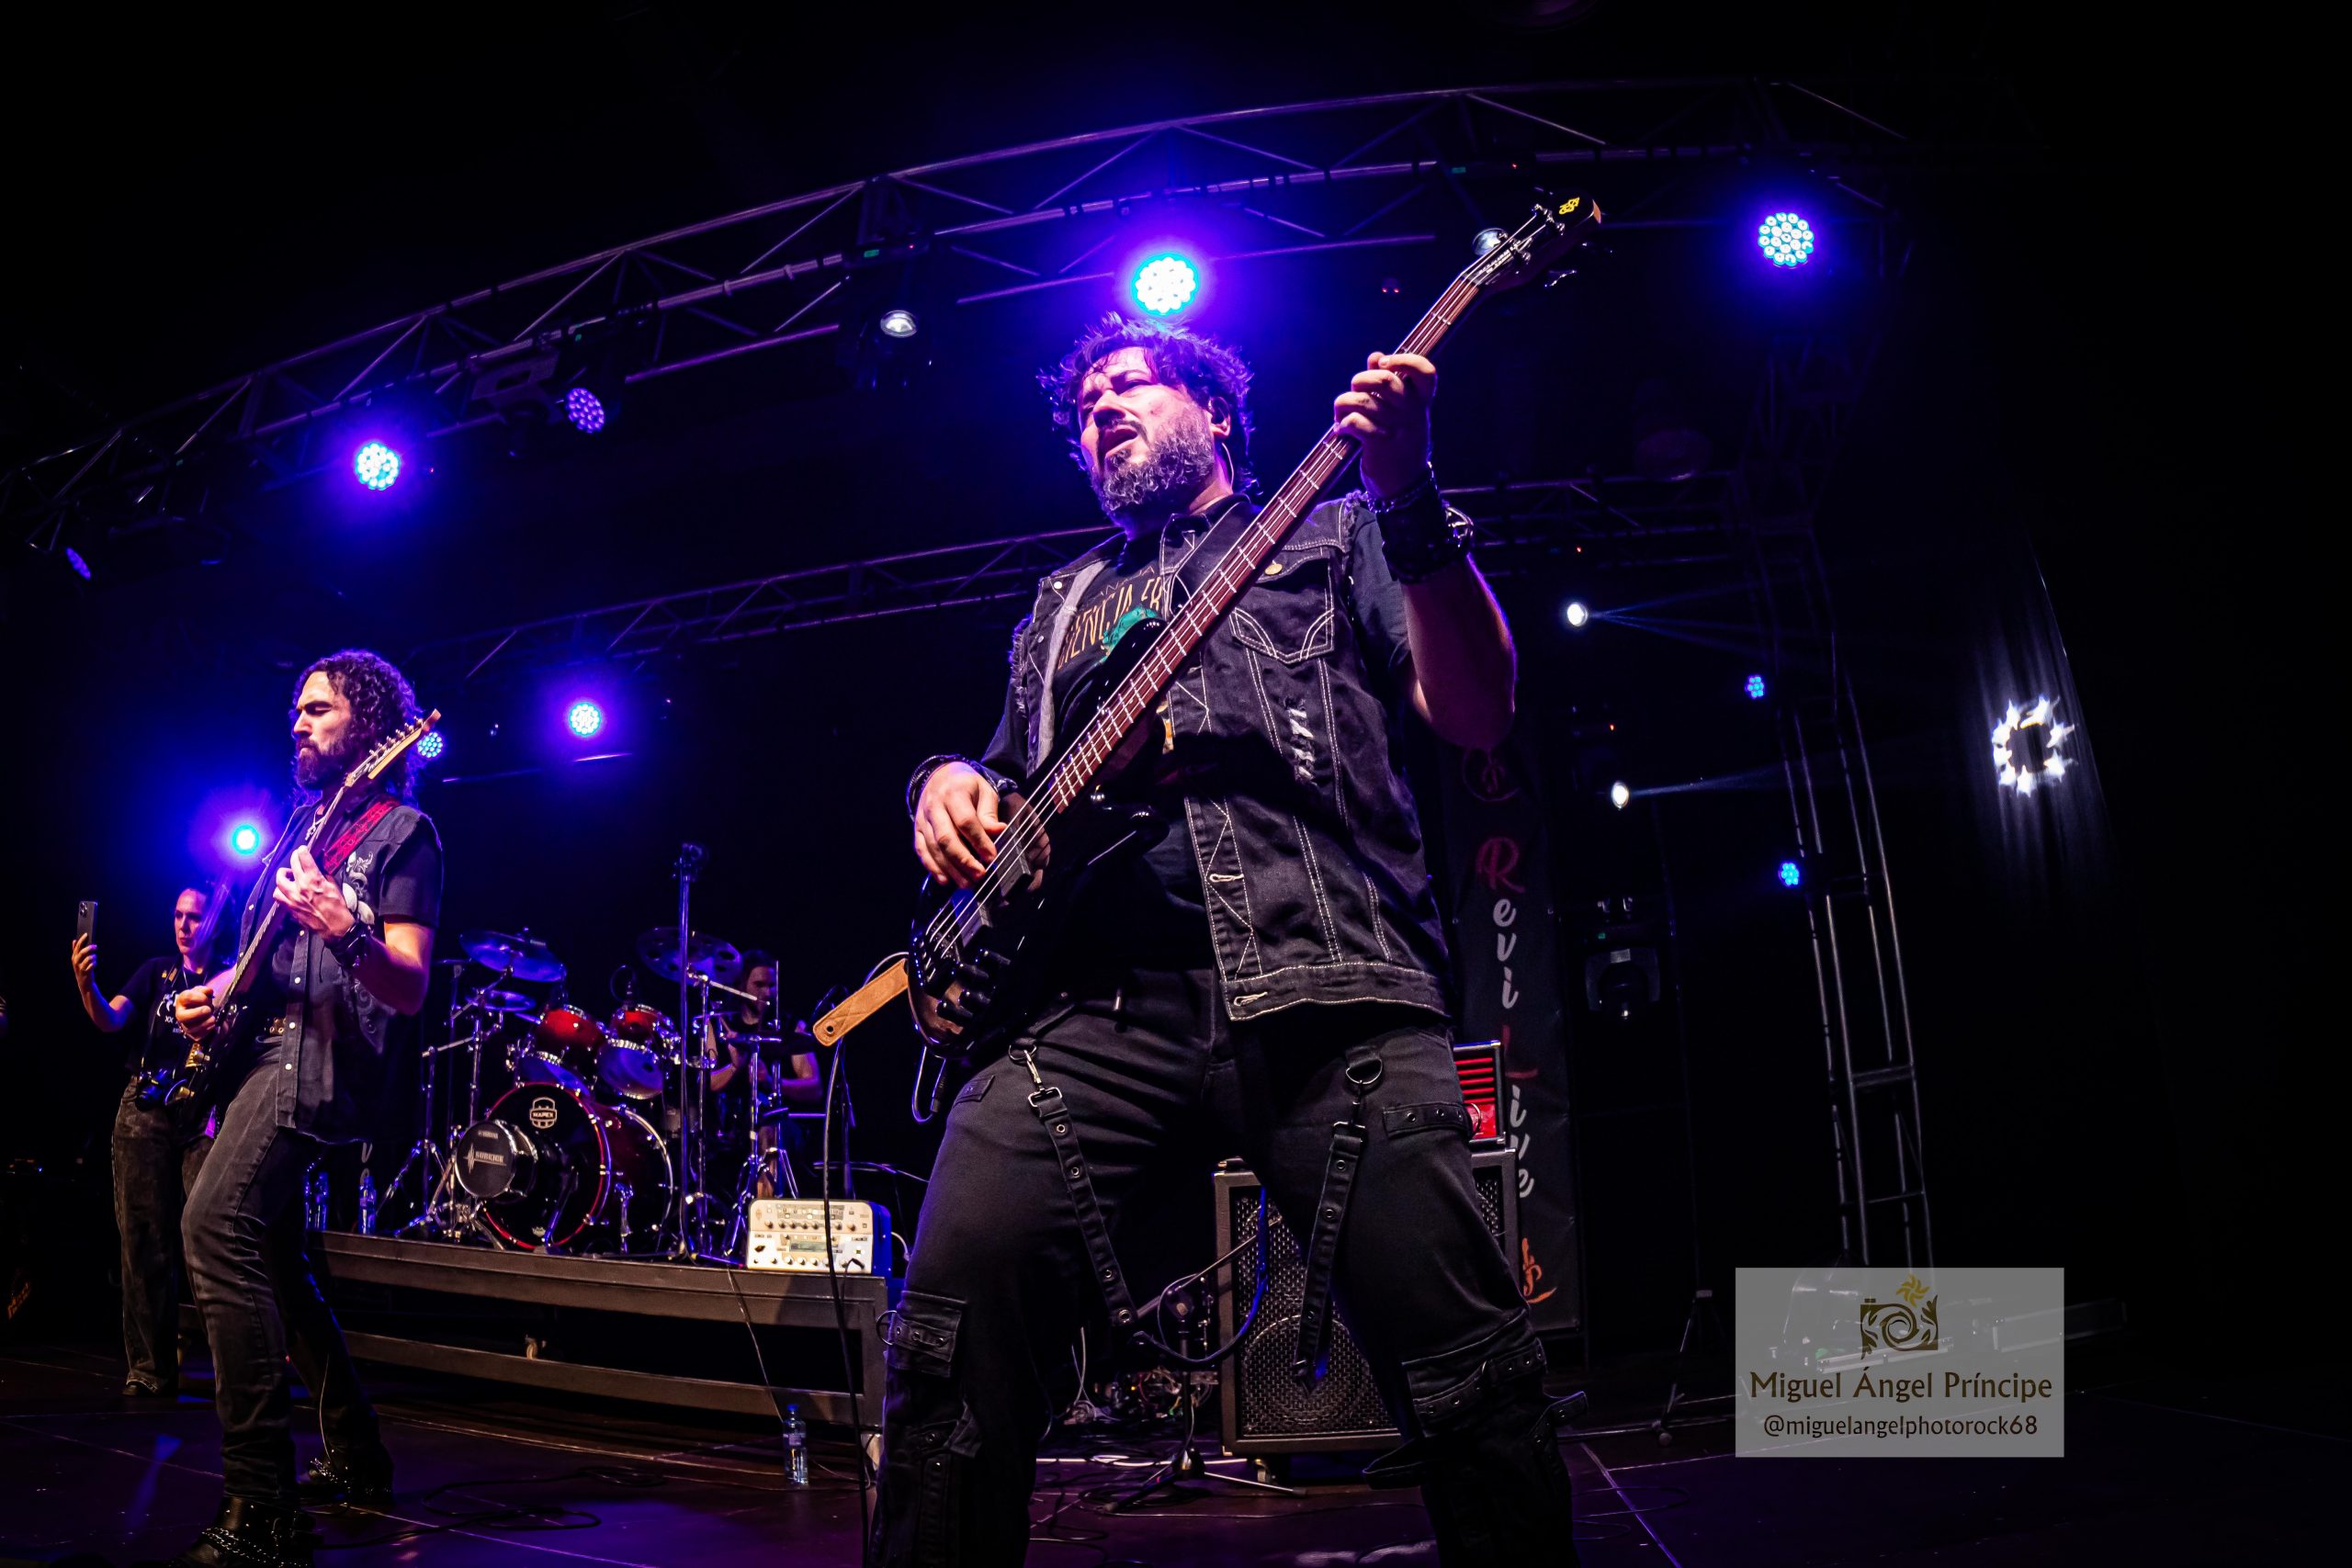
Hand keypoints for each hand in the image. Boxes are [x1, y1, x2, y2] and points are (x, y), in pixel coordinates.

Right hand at [71, 933, 98, 990]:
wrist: (83, 982)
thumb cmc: (82, 968)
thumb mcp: (77, 959)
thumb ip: (76, 950)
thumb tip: (74, 940)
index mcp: (74, 957)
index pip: (77, 947)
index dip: (81, 940)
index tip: (86, 934)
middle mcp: (76, 962)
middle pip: (82, 952)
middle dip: (89, 948)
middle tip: (95, 946)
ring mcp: (80, 967)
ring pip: (88, 959)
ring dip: (93, 957)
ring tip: (94, 957)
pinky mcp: (86, 972)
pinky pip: (92, 965)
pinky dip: (94, 963)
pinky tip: (95, 963)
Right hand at [174, 985, 217, 1041]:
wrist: (206, 1014)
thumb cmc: (202, 1002)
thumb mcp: (202, 993)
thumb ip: (204, 990)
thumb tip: (209, 991)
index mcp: (182, 1001)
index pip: (186, 997)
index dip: (199, 997)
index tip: (208, 997)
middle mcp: (180, 1014)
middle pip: (182, 1016)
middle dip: (197, 1013)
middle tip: (208, 1010)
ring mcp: (185, 1026)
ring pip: (190, 1029)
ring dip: (204, 1023)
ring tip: (212, 1018)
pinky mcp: (192, 1035)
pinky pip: (198, 1036)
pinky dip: (207, 1030)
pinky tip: (212, 1025)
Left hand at [272, 845, 354, 937]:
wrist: (335, 926)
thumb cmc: (337, 908)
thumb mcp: (334, 886)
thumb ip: (324, 874)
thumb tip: (319, 866)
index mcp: (314, 880)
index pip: (304, 859)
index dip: (302, 851)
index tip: (302, 849)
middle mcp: (301, 887)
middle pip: (292, 865)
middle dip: (294, 858)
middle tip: (297, 857)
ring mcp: (293, 898)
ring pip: (279, 880)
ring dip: (283, 875)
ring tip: (288, 874)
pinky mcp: (290, 907)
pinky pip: (278, 896)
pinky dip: (280, 890)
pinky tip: (285, 889)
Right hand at [914, 762, 1006, 889]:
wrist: (940, 776)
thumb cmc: (967, 786)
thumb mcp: (984, 791)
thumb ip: (989, 814)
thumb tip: (998, 832)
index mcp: (953, 793)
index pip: (965, 821)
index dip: (979, 841)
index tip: (992, 857)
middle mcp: (934, 806)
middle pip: (946, 838)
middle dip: (964, 860)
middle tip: (980, 875)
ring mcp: (922, 819)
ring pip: (933, 848)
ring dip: (950, 869)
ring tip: (967, 883)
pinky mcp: (917, 829)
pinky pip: (922, 851)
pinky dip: (933, 867)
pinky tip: (946, 880)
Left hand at [1334, 350, 1435, 498]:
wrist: (1405, 487)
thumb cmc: (1399, 443)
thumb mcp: (1403, 413)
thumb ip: (1391, 383)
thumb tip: (1375, 357)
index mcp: (1420, 402)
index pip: (1425, 370)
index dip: (1403, 360)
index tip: (1383, 363)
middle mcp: (1412, 413)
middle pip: (1384, 379)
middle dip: (1360, 380)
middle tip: (1355, 393)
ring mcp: (1396, 429)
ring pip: (1361, 400)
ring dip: (1342, 403)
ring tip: (1340, 414)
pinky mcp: (1379, 445)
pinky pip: (1355, 422)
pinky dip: (1343, 423)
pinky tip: (1341, 430)